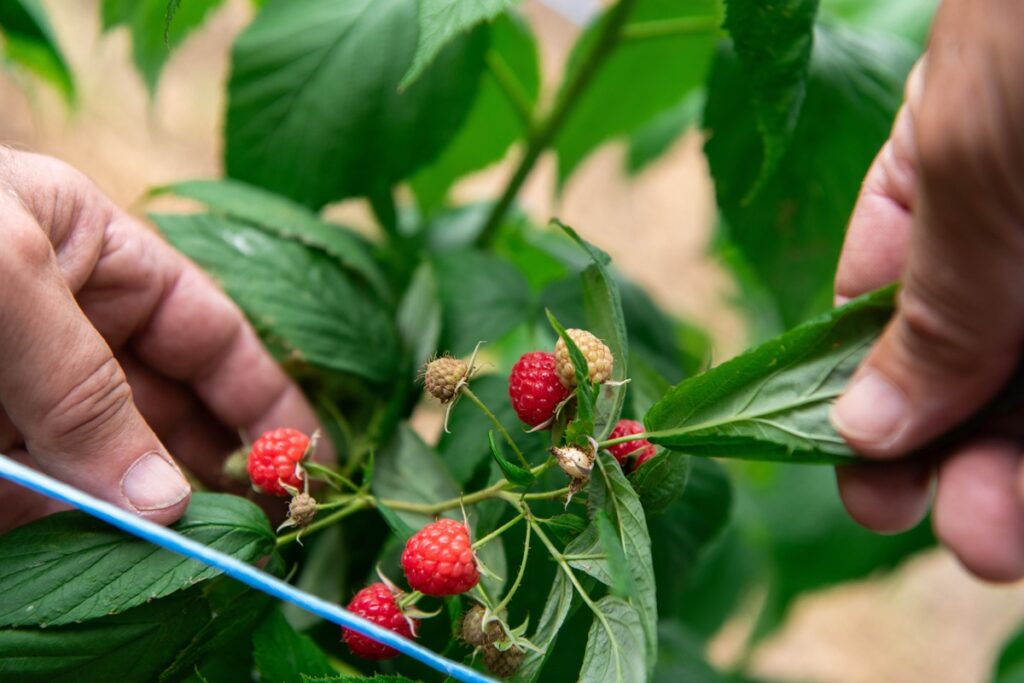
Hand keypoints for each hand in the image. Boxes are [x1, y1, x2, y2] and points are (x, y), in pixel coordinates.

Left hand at [0, 150, 323, 531]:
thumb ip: (84, 387)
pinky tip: (108, 558)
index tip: (310, 459)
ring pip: (104, 464)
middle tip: (260, 532)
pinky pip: (31, 500)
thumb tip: (166, 503)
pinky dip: (68, 533)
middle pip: (166, 408)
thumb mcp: (8, 274)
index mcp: (95, 253)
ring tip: (195, 555)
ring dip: (148, 511)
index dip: (264, 396)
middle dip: (215, 466)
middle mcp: (64, 325)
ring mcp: (13, 392)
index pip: (208, 332)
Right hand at [831, 1, 1023, 580]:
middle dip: (964, 455)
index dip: (868, 397)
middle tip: (964, 532)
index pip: (888, 306)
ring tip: (998, 543)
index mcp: (947, 180)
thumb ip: (928, 299)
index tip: (863, 475)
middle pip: (982, 366)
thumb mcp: (969, 152)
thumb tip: (856, 422)